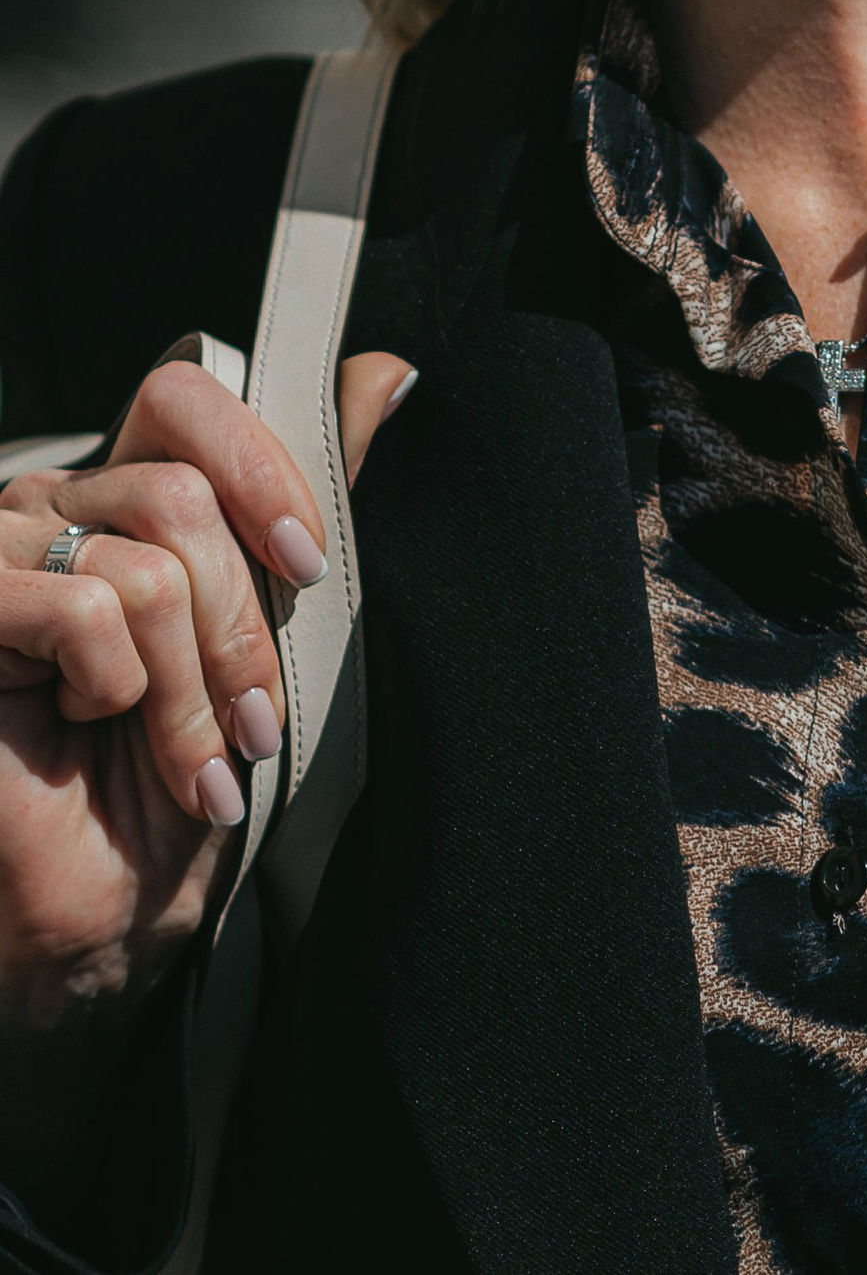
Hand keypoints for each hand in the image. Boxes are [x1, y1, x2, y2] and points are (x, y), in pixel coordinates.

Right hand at [0, 350, 412, 1105]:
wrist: (90, 925)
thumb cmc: (170, 785)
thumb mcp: (267, 630)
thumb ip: (307, 498)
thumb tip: (388, 373)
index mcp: (115, 492)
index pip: (184, 396)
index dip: (258, 466)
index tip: (308, 567)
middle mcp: (46, 506)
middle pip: (183, 494)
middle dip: (239, 627)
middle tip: (251, 725)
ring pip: (144, 558)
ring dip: (188, 685)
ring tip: (189, 759)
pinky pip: (82, 607)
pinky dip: (118, 688)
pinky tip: (86, 730)